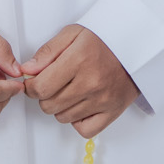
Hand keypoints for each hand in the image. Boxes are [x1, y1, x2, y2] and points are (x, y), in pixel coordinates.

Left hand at [20, 24, 138, 138]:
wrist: (136, 48)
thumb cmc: (104, 40)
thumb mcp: (72, 34)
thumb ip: (47, 52)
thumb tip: (27, 70)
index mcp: (78, 60)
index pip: (41, 87)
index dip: (31, 87)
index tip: (33, 82)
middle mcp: (91, 83)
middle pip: (49, 105)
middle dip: (44, 96)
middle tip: (52, 84)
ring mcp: (102, 100)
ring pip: (63, 117)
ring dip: (60, 107)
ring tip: (68, 91)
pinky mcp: (112, 112)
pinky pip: (85, 130)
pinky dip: (77, 121)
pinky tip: (79, 105)